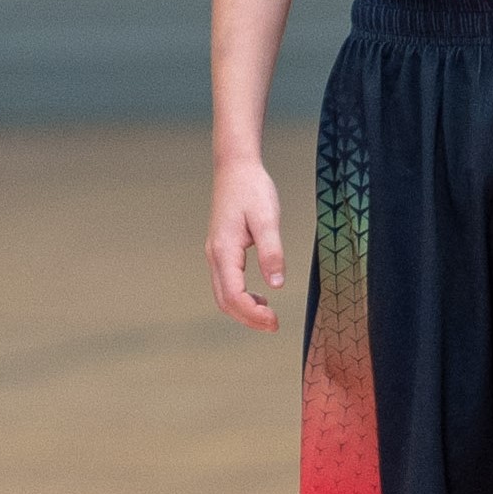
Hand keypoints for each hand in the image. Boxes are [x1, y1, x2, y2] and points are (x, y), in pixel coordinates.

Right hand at [206, 154, 288, 326]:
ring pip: (223, 294)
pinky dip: (241, 298)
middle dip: (248, 318)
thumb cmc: (252, 190)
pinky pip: (226, 283)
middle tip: (274, 325)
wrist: (235, 168)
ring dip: (243, 310)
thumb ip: (272, 252)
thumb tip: (277, 284)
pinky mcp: (221, 250)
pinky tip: (260, 297)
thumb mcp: (268, 218)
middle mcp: (215, 255)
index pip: (234, 295)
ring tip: (269, 316)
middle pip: (225, 300)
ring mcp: (216, 253)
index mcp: (224, 250)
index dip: (253, 314)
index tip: (275, 320)